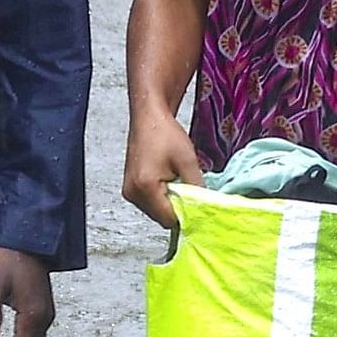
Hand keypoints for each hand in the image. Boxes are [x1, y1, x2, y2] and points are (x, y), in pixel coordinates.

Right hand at [121, 110, 206, 229]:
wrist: (149, 117)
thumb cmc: (165, 134)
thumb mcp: (188, 161)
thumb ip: (197, 188)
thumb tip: (206, 207)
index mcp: (145, 187)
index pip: (170, 219)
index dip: (186, 215)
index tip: (197, 204)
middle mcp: (133, 193)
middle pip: (162, 218)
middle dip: (177, 208)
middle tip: (187, 188)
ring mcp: (129, 191)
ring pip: (156, 212)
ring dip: (169, 202)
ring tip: (175, 180)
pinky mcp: (130, 188)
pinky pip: (149, 203)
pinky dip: (161, 197)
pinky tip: (167, 180)